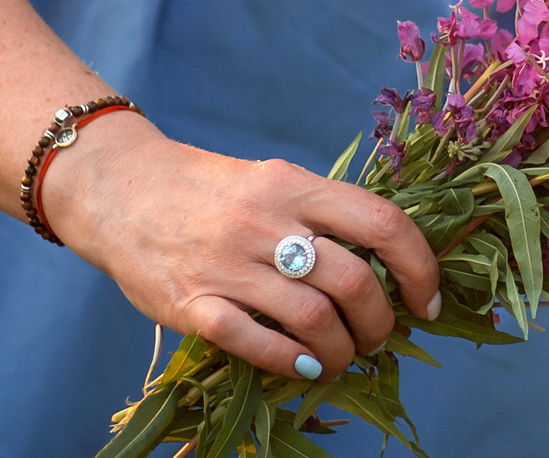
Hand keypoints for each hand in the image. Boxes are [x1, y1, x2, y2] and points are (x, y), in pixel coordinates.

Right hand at [41, 111, 440, 382]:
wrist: (122, 191)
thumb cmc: (213, 192)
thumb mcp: (275, 182)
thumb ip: (324, 214)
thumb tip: (391, 262)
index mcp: (295, 186)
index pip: (383, 223)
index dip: (419, 267)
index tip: (426, 300)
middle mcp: (266, 222)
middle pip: (354, 281)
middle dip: (380, 322)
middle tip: (378, 337)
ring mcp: (228, 265)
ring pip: (312, 319)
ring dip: (341, 351)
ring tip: (341, 358)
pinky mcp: (192, 304)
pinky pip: (254, 342)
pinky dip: (290, 362)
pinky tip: (302, 367)